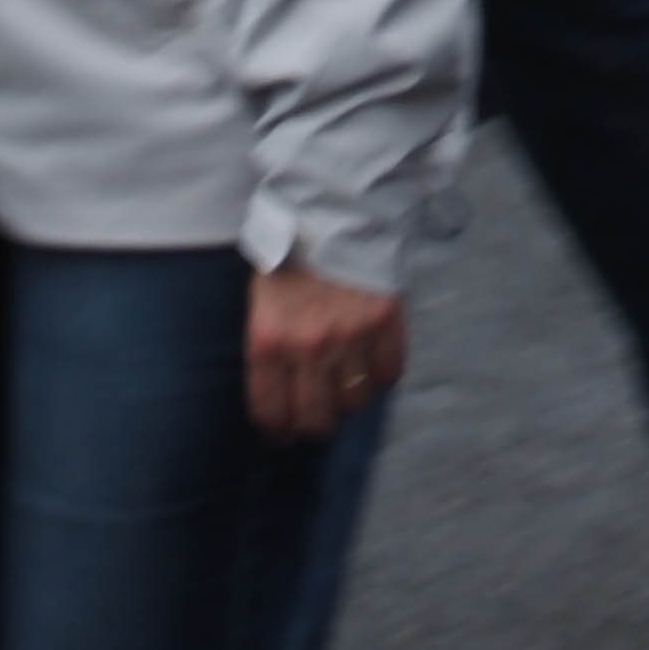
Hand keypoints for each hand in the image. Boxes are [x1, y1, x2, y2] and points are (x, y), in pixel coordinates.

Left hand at [247, 261, 407, 443]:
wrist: (331, 212)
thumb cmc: (289, 256)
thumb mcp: (260, 298)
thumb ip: (269, 344)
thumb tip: (275, 391)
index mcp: (268, 338)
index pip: (270, 409)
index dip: (276, 431)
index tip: (280, 436)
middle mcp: (308, 345)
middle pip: (316, 420)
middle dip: (311, 427)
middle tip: (312, 422)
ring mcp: (351, 337)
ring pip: (354, 403)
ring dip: (347, 400)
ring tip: (341, 386)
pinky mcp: (386, 325)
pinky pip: (388, 376)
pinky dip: (380, 377)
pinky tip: (368, 364)